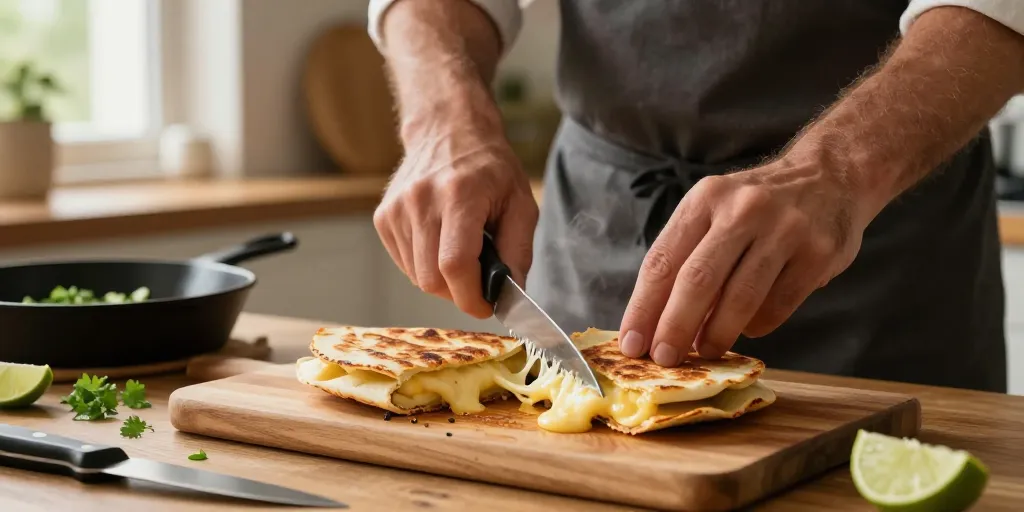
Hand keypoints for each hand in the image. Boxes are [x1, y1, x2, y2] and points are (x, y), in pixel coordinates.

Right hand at [374, 113, 538, 318]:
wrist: (449, 131)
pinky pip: (404, 264)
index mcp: (460, 195)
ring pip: (416, 276)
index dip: (471, 296)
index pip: (455, 264)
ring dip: (442, 280)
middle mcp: (421, 200)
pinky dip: (425, 267)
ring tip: (461, 255)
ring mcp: (397, 209)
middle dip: (458, 293)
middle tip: (478, 284)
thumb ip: (518, 251)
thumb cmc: (490, 170)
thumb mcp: (521, 203)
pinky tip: (440, 245)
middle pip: (431, 278)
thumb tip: (511, 294)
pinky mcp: (384, 217)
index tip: (486, 306)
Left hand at [618, 157, 871, 365]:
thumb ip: (689, 258)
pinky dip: (757, 326)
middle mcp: (743, 209)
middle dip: (675, 327)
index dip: (643, 307)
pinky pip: (778, 305)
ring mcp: (784, 229)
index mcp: (705, 199)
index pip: (663, 260)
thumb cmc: (757, 206)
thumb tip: (659, 324)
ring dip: (717, 334)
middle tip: (664, 359)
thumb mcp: (716, 211)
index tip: (632, 343)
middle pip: (698, 280)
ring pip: (740, 297)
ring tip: (705, 352)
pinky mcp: (818, 253)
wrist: (830, 175)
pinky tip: (747, 328)